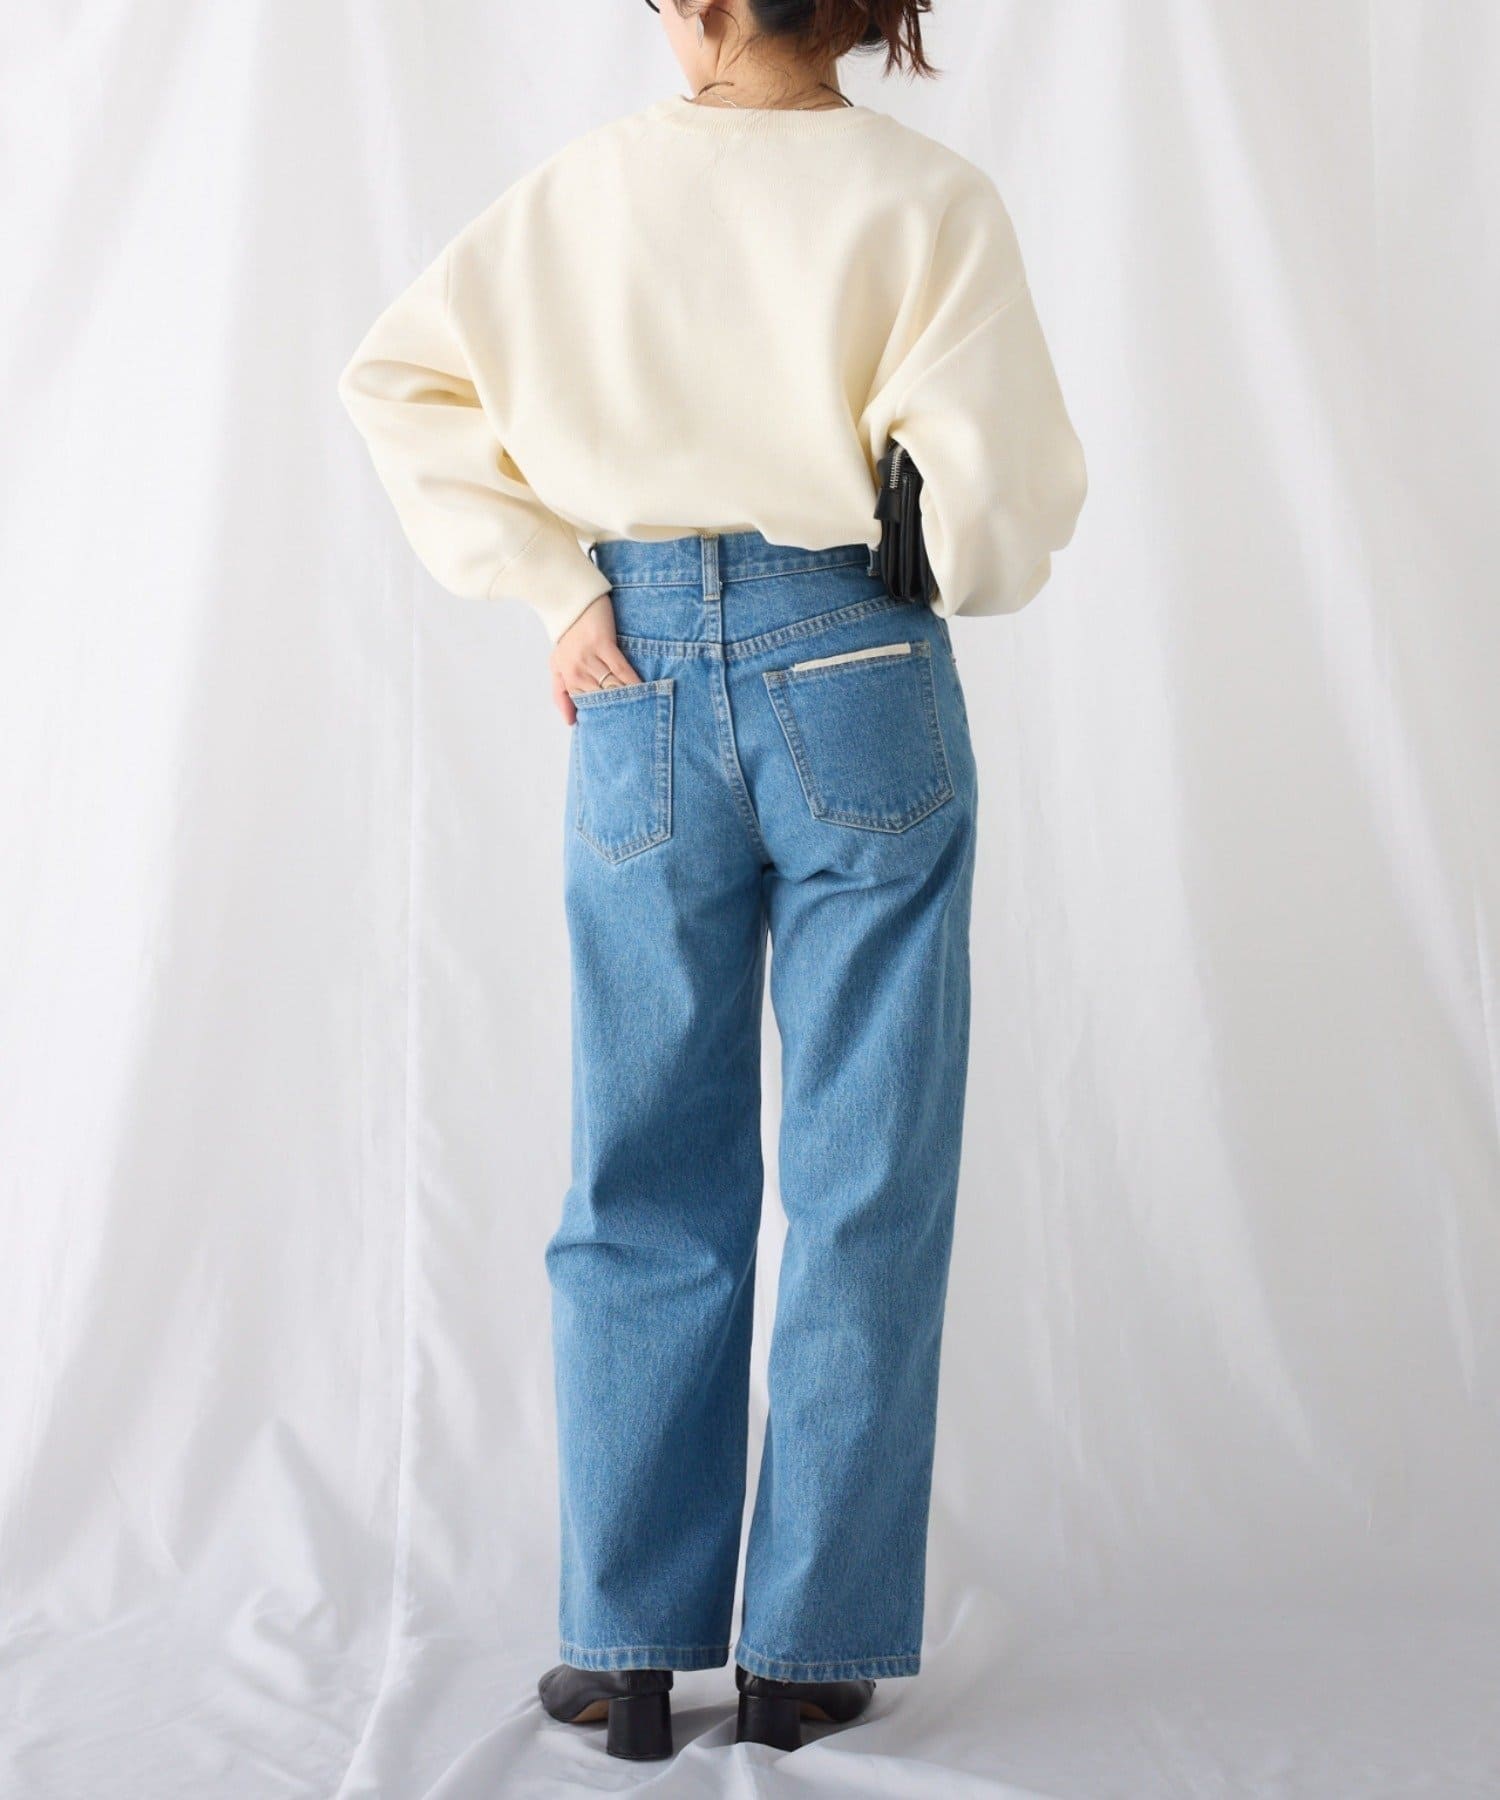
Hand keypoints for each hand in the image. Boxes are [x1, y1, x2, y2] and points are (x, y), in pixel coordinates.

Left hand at [549, 592, 643, 724]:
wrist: (570, 601)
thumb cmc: (566, 635)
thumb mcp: (557, 665)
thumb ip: (561, 694)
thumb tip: (570, 722)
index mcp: (567, 678)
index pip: (587, 705)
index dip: (603, 716)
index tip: (617, 727)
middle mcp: (576, 670)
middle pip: (601, 698)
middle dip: (617, 710)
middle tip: (634, 722)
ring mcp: (589, 657)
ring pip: (612, 685)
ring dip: (628, 698)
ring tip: (643, 709)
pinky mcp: (603, 643)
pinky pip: (620, 668)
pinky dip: (632, 680)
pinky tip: (643, 689)